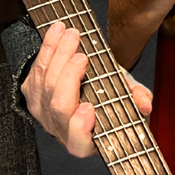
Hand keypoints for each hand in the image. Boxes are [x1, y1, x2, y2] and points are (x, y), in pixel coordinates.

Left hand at [21, 21, 152, 159]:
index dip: (79, 127)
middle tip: (83, 56)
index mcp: (86, 140)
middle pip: (58, 106)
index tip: (88, 107)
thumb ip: (137, 98)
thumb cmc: (107, 94)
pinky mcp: (30, 93)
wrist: (85, 81)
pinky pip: (35, 71)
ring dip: (57, 55)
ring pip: (44, 84)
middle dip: (69, 77)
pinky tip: (57, 33)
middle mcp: (60, 129)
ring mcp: (41, 112)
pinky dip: (47, 49)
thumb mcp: (126, 95)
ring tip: (72, 34)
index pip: (78, 142)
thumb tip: (144, 104)